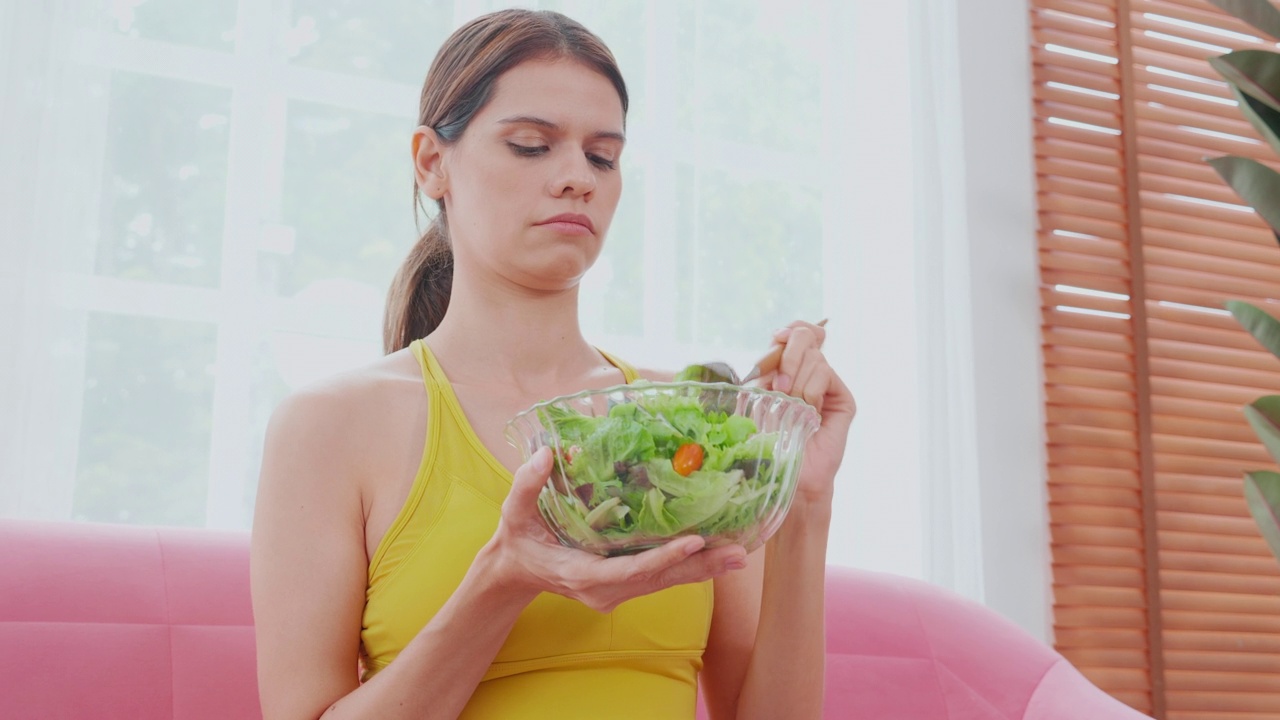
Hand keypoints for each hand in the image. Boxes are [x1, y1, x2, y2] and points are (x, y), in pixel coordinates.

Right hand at [486, 447, 747, 612]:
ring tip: (738, 554)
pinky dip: (689, 566)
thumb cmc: (518, 538)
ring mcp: (616, 593)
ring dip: (702, 569)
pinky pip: (662, 578)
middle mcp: (604, 590)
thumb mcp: (513, 511)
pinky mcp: (624, 587)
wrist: (515, 571)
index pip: (630, 570)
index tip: (694, 542)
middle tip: (737, 554)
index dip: (663, 557)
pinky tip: (717, 555)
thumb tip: (548, 453)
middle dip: (699, 567)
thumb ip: (528, 483)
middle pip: (659, 580)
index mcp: (581, 574)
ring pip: (666, 582)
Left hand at [757, 320, 855, 504]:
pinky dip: (811, 389)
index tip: (778, 338)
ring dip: (797, 381)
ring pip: (815, 358)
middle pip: (805, 336)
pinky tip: (807, 410)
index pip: (794, 331)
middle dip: (789, 356)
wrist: (784, 470)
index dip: (789, 330)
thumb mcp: (754, 396)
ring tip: (791, 407)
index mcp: (786, 367)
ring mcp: (827, 385)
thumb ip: (764, 366)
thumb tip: (778, 336)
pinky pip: (826, 374)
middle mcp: (808, 372)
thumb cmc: (763, 439)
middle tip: (779, 386)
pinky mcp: (843, 399)